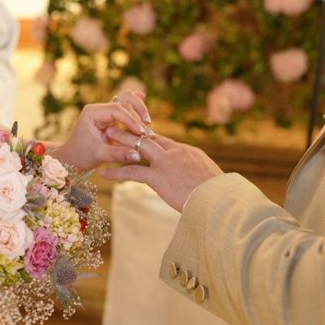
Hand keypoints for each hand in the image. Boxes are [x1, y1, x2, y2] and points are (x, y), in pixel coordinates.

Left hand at [51, 91, 153, 170]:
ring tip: (148, 126)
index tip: (142, 132)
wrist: (73, 158)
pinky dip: (136, 108)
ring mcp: (105, 111)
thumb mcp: (99, 156)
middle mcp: (99, 108)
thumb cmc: (82, 156)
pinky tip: (145, 107)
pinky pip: (126, 107)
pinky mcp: (111, 117)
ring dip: (139, 111)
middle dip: (138, 116)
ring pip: (127, 100)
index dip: (131, 120)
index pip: (117, 110)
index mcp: (92, 113)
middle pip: (124, 101)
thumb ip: (118, 154)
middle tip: (147, 133)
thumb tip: (138, 155)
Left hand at [101, 130, 222, 211]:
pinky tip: (104, 173)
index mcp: (188, 152)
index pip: (165, 141)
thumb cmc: (218, 194)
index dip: (150, 136)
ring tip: (106, 136)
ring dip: (121, 141)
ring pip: (139, 147)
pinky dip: (117, 172)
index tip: (139, 133)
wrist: (220, 199)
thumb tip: (199, 180)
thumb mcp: (209, 178)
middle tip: (118, 125)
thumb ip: (199, 174)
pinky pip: (132, 172)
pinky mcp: (159, 178)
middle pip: (150, 137)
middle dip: (133, 131)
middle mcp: (175, 152)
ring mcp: (166, 163)